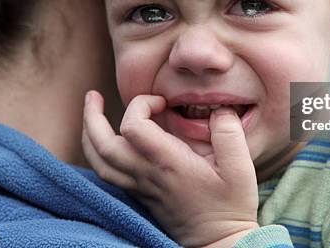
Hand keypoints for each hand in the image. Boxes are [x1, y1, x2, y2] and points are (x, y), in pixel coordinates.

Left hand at [82, 91, 258, 246]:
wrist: (219, 244)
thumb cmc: (230, 206)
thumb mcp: (240, 169)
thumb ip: (229, 134)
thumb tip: (219, 109)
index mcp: (168, 164)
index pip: (133, 127)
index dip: (141, 105)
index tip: (163, 102)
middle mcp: (147, 175)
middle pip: (102, 145)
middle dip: (92, 117)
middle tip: (93, 96)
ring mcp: (140, 187)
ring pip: (98, 162)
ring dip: (89, 135)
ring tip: (91, 114)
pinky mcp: (140, 195)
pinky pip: (106, 173)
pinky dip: (97, 153)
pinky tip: (105, 141)